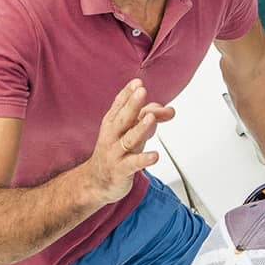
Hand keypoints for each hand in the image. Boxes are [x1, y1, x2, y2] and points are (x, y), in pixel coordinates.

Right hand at [84, 80, 174, 203]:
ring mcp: (115, 153)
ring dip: (140, 128)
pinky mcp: (121, 170)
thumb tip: (169, 109)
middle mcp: (112, 136)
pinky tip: (154, 156)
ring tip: (150, 118)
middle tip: (141, 91)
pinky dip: (144, 160)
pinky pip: (133, 164)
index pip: (119, 105)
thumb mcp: (131, 132)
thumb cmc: (115, 151)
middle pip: (123, 118)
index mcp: (112, 123)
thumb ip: (149, 117)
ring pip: (129, 139)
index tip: (137, 82)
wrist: (95, 182)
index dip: (128, 93)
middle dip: (133, 104)